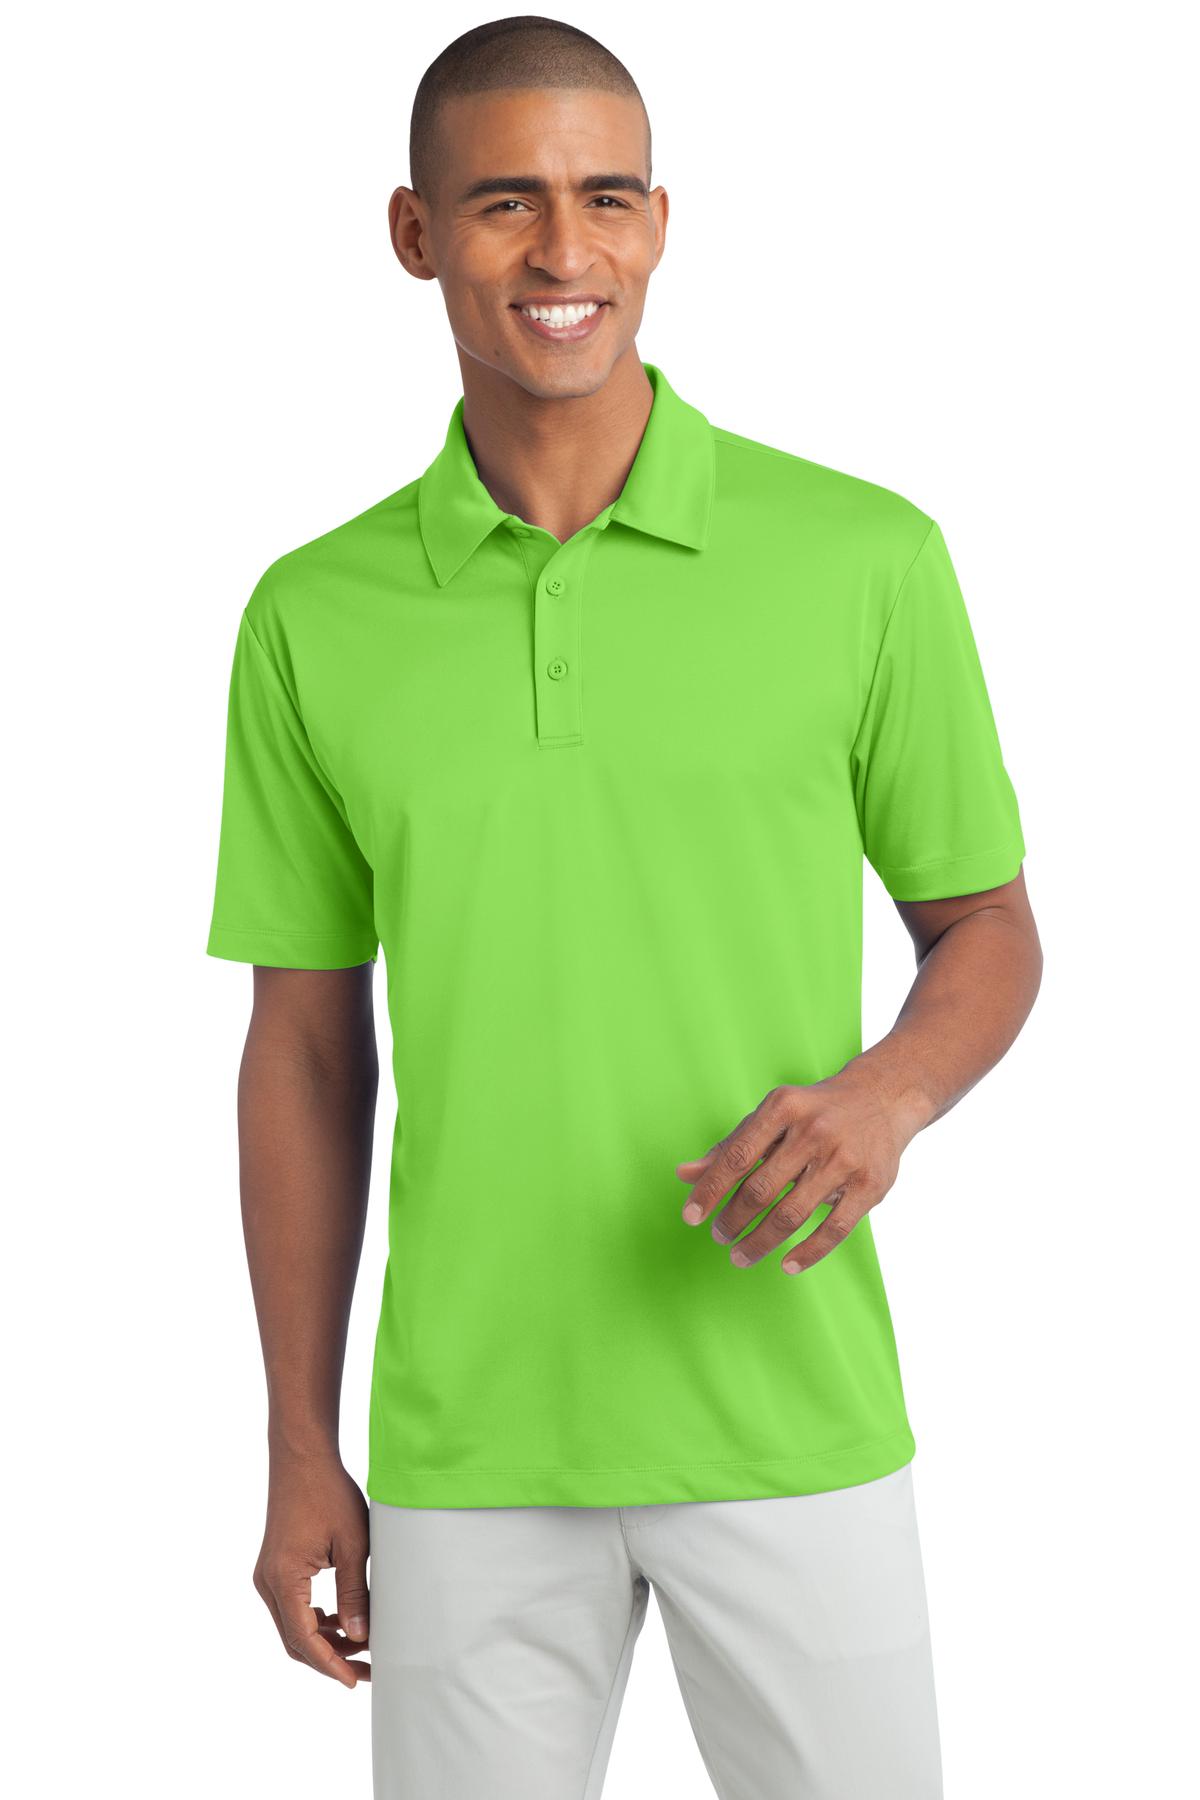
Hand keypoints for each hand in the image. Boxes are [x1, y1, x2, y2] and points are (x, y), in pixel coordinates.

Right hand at [253, 1452, 370, 1687]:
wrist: (302, 1458)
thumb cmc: (328, 1493)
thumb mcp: (351, 1544)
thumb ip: (354, 1593)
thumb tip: (360, 1636)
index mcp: (284, 1580)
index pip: (304, 1639)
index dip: (330, 1665)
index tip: (354, 1680)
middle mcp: (267, 1583)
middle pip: (294, 1640)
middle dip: (330, 1658)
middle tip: (366, 1669)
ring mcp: (267, 1576)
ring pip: (292, 1626)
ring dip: (323, 1640)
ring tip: (360, 1646)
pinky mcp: (274, 1568)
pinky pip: (291, 1607)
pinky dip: (314, 1621)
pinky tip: (340, 1621)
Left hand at [675, 1062, 921, 1273]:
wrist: (883, 1098)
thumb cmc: (814, 1111)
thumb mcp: (772, 1117)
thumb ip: (730, 1147)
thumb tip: (684, 1175)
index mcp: (783, 1107)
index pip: (737, 1157)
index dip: (710, 1190)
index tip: (691, 1217)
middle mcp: (814, 1130)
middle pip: (761, 1189)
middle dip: (733, 1220)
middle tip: (719, 1237)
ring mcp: (844, 1158)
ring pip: (793, 1213)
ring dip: (761, 1242)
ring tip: (741, 1255)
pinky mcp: (871, 1184)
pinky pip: (835, 1229)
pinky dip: (808, 1252)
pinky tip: (786, 1264)